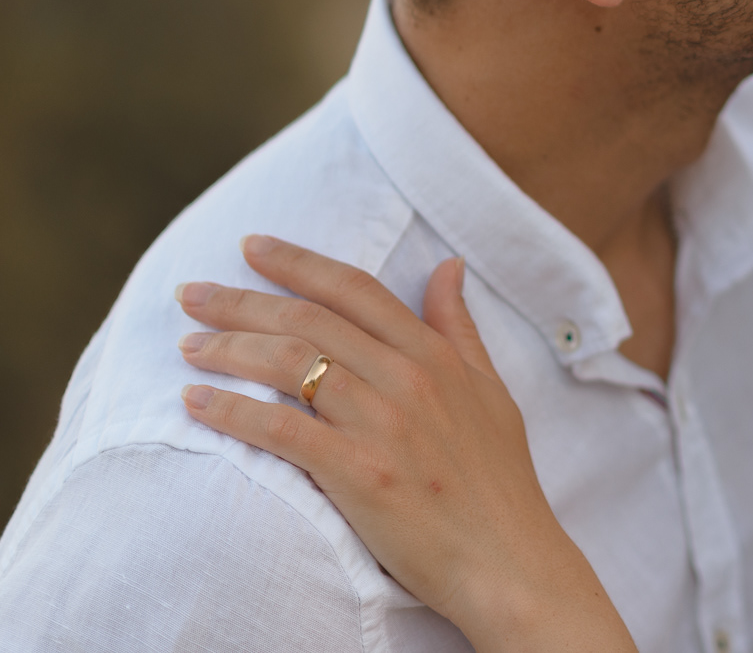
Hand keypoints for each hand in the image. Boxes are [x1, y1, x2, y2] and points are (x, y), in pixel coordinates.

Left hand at [175, 236, 634, 652]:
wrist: (508, 560)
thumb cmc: (499, 482)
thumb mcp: (490, 390)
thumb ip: (459, 329)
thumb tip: (448, 267)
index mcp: (436, 355)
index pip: (355, 289)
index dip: (299, 262)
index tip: (251, 247)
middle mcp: (408, 378)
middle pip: (309, 320)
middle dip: (241, 301)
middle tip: (190, 294)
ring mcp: (383, 424)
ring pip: (290, 364)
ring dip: (228, 349)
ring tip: (189, 346)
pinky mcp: (359, 474)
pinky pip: (280, 430)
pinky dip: (231, 411)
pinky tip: (195, 402)